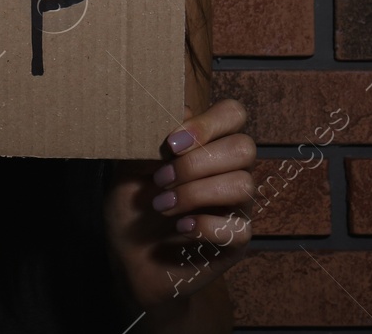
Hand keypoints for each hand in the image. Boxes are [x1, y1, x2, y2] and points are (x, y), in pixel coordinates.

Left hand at [102, 98, 253, 310]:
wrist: (127, 257)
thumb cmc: (131, 206)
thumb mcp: (129, 167)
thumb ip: (150, 140)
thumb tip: (174, 115)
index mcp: (206, 145)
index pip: (232, 114)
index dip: (208, 123)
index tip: (172, 144)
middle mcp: (228, 170)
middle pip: (244, 147)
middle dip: (198, 162)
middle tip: (162, 179)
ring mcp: (236, 206)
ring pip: (243, 184)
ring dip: (195, 193)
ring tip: (161, 206)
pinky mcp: (236, 241)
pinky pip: (239, 227)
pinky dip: (204, 225)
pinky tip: (180, 227)